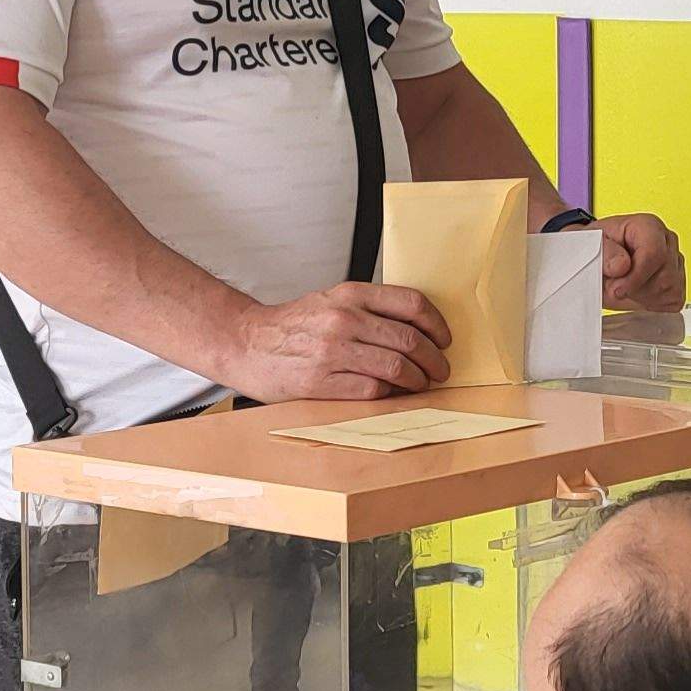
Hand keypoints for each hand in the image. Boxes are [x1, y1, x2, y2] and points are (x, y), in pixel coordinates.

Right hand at [222, 283, 450, 400]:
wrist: (245, 343)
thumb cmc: (293, 326)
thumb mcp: (331, 301)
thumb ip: (369, 309)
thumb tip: (417, 329)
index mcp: (350, 295)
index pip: (411, 303)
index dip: (437, 324)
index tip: (445, 340)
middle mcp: (343, 319)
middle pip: (410, 339)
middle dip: (434, 360)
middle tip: (440, 370)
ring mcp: (332, 351)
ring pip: (396, 367)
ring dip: (417, 381)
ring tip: (420, 384)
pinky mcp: (321, 381)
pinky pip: (372, 390)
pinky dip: (390, 395)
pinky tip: (392, 394)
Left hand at [592, 212, 686, 311]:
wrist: (602, 263)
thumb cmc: (599, 248)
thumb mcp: (590, 244)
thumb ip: (605, 253)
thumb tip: (621, 265)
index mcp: (648, 226)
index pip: (654, 253)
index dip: (635, 277)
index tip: (617, 290)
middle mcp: (667, 242)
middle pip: (663, 277)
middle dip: (635, 289)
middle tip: (615, 285)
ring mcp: (676, 263)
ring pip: (668, 291)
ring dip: (641, 297)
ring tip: (625, 286)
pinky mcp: (678, 284)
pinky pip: (672, 302)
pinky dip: (652, 305)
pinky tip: (638, 294)